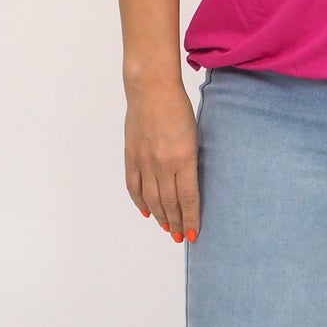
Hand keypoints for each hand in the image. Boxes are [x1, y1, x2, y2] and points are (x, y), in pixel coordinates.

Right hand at [124, 79, 200, 242]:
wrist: (151, 88)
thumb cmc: (179, 107)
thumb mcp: (194, 135)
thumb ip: (190, 162)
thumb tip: (189, 187)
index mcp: (184, 158)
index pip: (188, 199)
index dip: (191, 219)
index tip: (194, 234)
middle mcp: (163, 164)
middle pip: (170, 203)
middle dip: (177, 223)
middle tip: (181, 237)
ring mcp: (145, 161)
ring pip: (153, 199)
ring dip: (161, 217)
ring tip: (168, 229)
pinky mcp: (131, 156)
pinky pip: (135, 186)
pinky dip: (141, 202)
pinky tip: (147, 212)